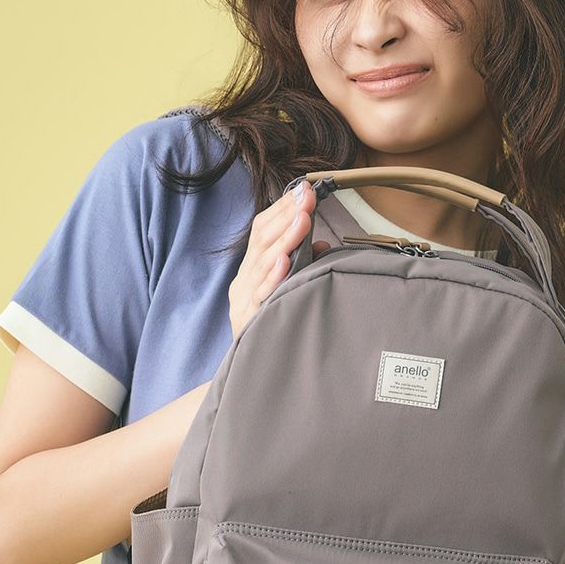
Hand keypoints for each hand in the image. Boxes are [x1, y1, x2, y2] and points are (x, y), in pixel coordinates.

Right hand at [229, 177, 330, 340]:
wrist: (249, 373)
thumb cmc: (271, 329)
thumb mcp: (285, 293)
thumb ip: (301, 268)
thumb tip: (322, 246)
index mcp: (252, 270)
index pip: (264, 230)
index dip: (283, 208)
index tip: (305, 190)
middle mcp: (243, 281)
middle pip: (262, 241)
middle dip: (286, 216)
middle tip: (307, 198)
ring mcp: (242, 300)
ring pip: (261, 263)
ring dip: (284, 239)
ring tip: (301, 220)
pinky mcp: (245, 321)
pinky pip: (260, 297)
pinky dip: (272, 278)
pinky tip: (284, 262)